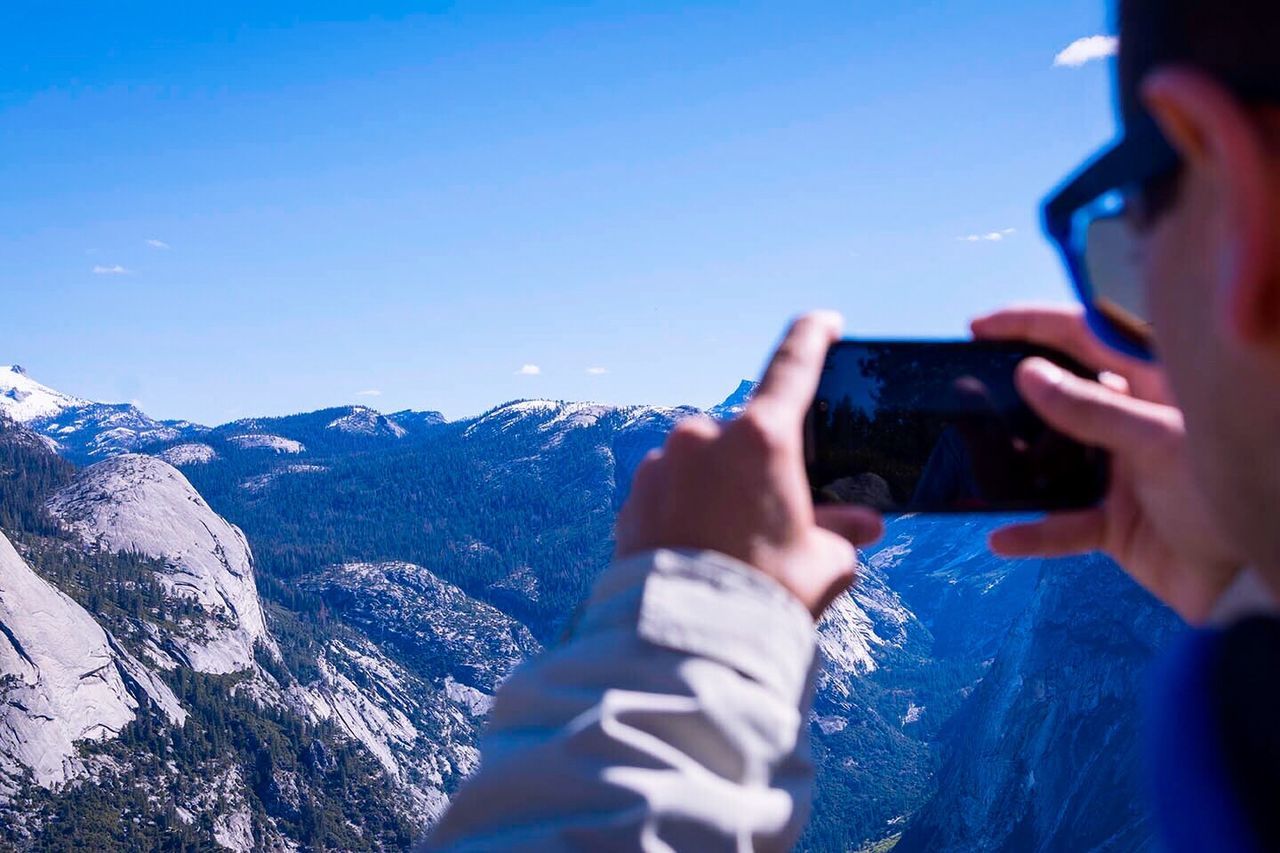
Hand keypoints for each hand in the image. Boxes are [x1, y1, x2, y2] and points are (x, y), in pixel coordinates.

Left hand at [615, 312, 884, 618]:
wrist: (685, 643)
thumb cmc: (764, 597)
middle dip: (762, 471)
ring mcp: (662, 465)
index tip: (823, 321)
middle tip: (776, 519)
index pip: (793, 366)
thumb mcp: (822, 563)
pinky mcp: (632, 497)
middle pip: (746, 439)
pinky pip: (669, 492)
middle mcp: (704, 438)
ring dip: (719, 492)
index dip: (812, 337)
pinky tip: (697, 554)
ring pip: (703, 467)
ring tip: (731, 550)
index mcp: (761, 439)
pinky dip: (686, 512)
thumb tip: (861, 525)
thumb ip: (841, 532)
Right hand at [973, 305, 1243, 623]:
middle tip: (961, 389)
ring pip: (1050, 462)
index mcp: (1153, 385)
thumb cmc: (1227, 492)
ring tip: (972, 461)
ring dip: (1014, 468)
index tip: (979, 327)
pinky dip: (1034, 533)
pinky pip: (1062, 525)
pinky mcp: (1114, 523)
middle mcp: (1131, 423)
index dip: (1032, 325)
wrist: (1255, 580)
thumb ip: (1092, 409)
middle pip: (1058, 396)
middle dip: (1008, 395)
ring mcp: (1120, 473)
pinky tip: (1003, 538)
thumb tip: (1028, 375)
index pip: (1085, 336)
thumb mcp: (1159, 441)